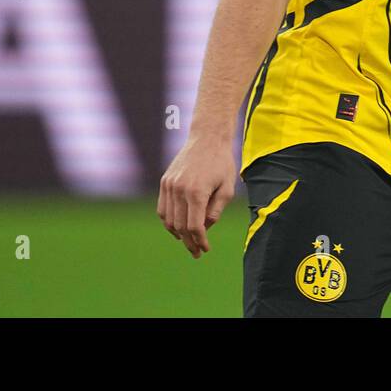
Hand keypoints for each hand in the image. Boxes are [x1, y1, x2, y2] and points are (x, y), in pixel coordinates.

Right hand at [157, 134, 235, 258]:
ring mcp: (169, 185)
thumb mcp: (227, 188)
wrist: (207, 138)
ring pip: (168, 219)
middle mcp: (179, 190)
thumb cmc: (222, 163)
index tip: (205, 249)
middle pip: (180, 226)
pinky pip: (162, 208)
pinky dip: (168, 221)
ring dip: (177, 234)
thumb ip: (216, 211)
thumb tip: (205, 228)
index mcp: (196, 192)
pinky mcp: (165, 181)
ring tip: (188, 241)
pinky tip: (178, 227)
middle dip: (189, 242)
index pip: (194, 226)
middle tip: (197, 252)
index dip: (199, 241)